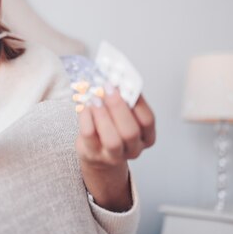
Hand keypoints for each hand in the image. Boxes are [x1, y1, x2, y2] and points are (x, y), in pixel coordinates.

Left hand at [75, 85, 154, 210]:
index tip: (127, 83)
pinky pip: (89, 136)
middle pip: (130, 131)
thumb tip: (115, 78)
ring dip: (102, 115)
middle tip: (108, 88)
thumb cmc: (112, 129)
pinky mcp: (93, 154)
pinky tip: (85, 106)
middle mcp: (133, 149)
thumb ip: (123, 100)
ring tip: (95, 98)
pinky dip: (86, 118)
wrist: (97, 153)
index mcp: (146, 137)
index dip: (138, 101)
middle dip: (118, 107)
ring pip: (112, 139)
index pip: (147, 120)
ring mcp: (113, 156)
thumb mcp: (123, 115)